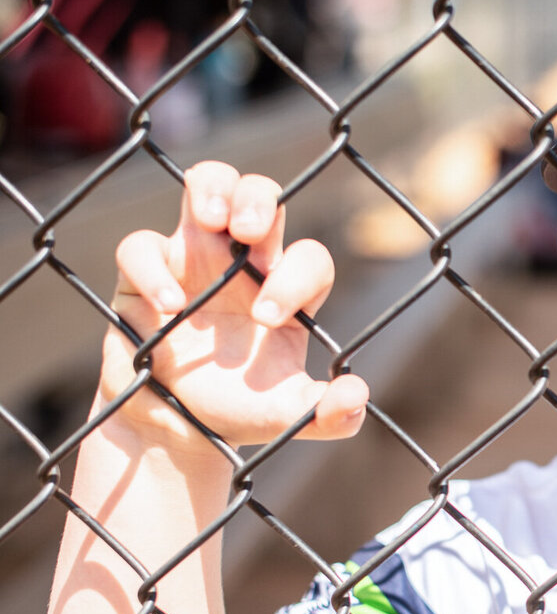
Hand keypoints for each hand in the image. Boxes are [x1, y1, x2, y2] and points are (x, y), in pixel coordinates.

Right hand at [103, 161, 367, 449]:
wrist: (178, 427)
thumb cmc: (240, 409)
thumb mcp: (289, 416)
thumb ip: (330, 414)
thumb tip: (357, 396)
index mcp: (287, 288)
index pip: (307, 257)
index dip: (296, 275)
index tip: (270, 318)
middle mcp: (245, 262)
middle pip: (260, 195)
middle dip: (258, 198)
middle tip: (249, 232)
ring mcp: (194, 259)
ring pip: (206, 186)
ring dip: (213, 188)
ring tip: (215, 219)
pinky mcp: (145, 273)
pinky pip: (141, 246)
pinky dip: (151, 266)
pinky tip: (169, 305)